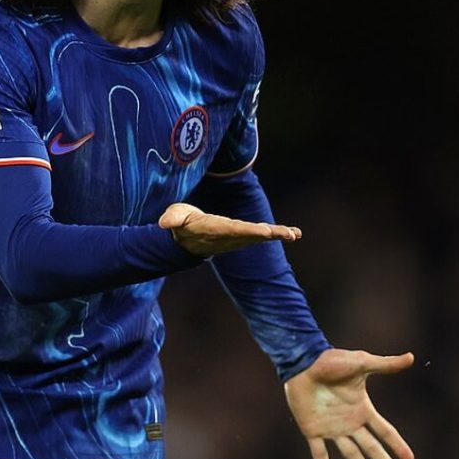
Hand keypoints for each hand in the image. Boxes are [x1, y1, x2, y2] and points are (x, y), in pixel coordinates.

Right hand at [158, 202, 300, 255]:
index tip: (264, 231)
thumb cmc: (181, 224)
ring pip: (260, 236)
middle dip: (269, 234)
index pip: (234, 230)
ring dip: (277, 235)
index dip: (248, 231)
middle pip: (252, 235)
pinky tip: (294, 233)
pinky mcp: (243, 236)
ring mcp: (237, 238)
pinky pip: (262, 235)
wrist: (187, 240)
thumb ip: (172, 218)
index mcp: (215, 229)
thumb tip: (163, 222)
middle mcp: (229, 236)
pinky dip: (277, 234)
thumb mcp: (175, 217)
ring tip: (294, 234)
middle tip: (287, 234)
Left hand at [284, 349, 414, 458]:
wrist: (303, 361)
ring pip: (350, 454)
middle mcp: (349, 422)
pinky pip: (319, 453)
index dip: (397, 444)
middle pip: (371, 447)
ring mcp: (331, 428)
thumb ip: (386, 365)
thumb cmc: (331, 361)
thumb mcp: (362, 363)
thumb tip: (411, 357)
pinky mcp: (312, 430)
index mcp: (362, 409)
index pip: (384, 431)